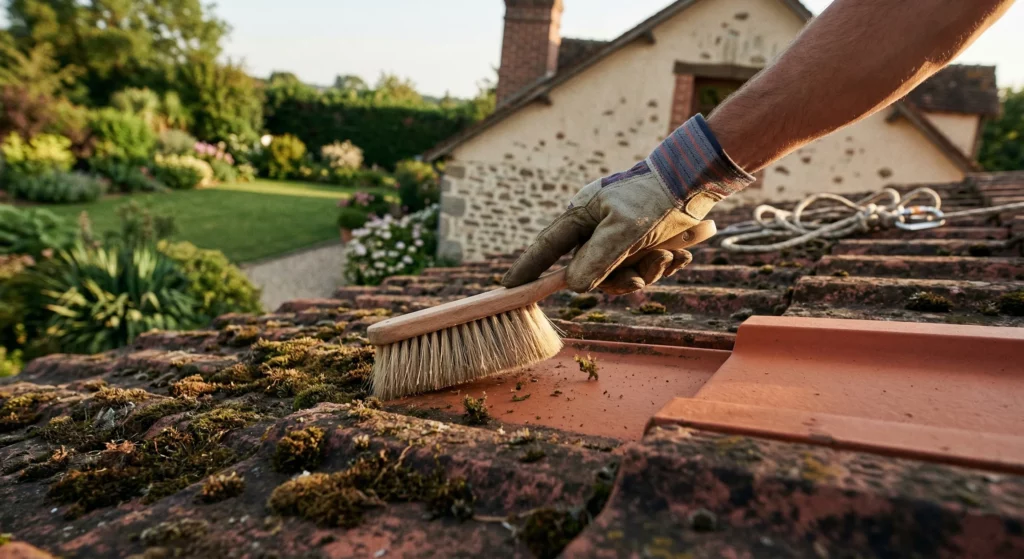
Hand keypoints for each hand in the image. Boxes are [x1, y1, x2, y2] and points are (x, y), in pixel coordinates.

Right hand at [502, 115, 753, 293]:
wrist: (697, 181)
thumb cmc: (655, 197)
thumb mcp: (624, 230)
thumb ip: (596, 259)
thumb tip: (573, 286)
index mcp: (582, 216)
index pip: (547, 247)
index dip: (527, 268)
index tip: (508, 287)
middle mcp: (596, 227)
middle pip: (591, 273)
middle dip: (621, 278)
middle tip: (644, 271)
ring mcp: (619, 236)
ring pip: (620, 275)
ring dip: (647, 272)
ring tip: (669, 255)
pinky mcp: (642, 241)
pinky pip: (642, 269)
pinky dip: (662, 266)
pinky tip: (679, 254)